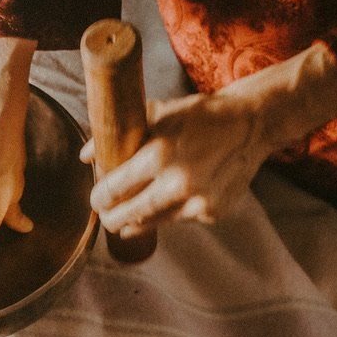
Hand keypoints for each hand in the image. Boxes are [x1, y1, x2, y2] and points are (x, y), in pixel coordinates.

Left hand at [80, 43, 336, 238]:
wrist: (252, 124)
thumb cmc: (199, 116)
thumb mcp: (158, 113)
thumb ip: (119, 133)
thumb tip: (85, 156)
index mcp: (158, 156)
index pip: (112, 191)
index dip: (98, 199)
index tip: (95, 200)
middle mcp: (178, 184)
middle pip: (126, 218)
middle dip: (111, 218)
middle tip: (106, 215)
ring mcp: (197, 203)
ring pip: (152, 222)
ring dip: (138, 218)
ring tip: (131, 211)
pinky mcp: (213, 213)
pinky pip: (178, 219)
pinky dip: (170, 211)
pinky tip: (173, 197)